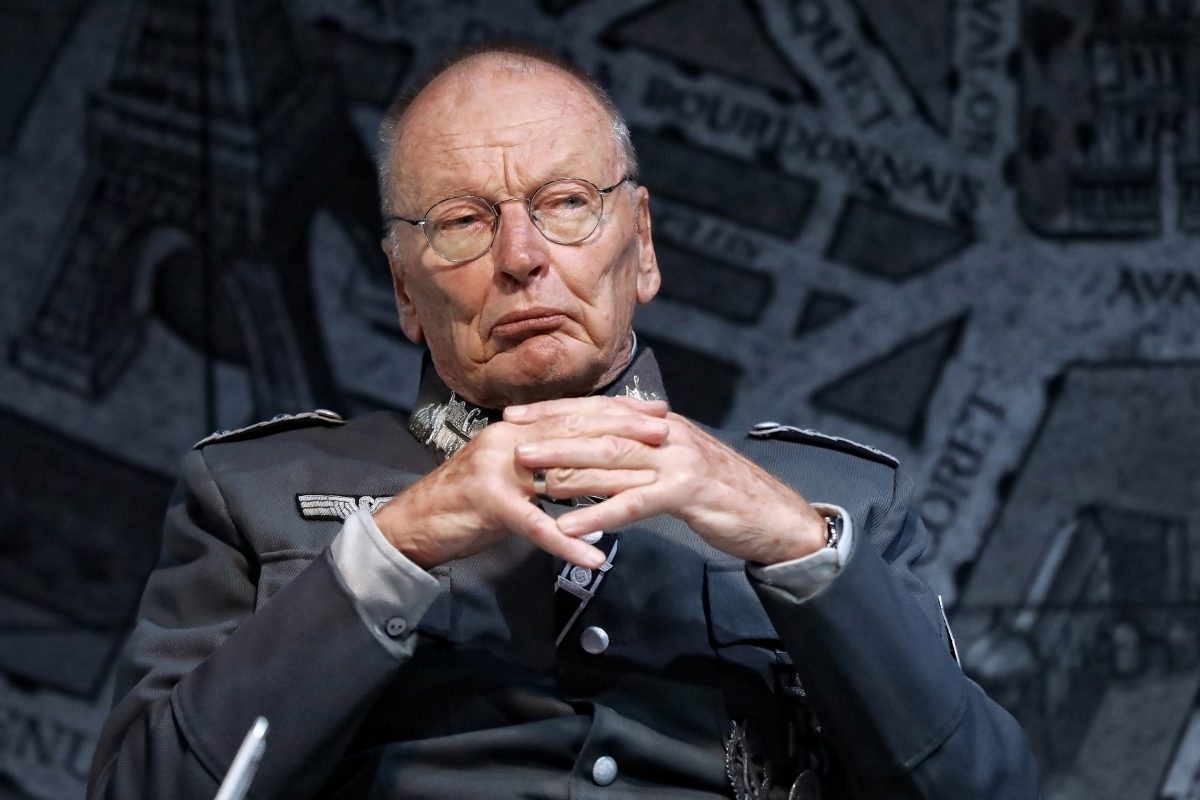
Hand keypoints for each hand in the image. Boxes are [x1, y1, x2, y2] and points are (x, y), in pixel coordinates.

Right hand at [373, 405, 670, 568]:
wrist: (413, 522)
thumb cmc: (465, 502)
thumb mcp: (508, 470)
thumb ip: (544, 460)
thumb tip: (588, 456)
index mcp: (517, 429)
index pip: (576, 413)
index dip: (618, 411)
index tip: (657, 412)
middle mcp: (509, 440)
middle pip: (576, 434)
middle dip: (625, 434)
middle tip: (666, 434)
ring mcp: (497, 470)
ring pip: (563, 475)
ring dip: (609, 485)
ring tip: (647, 492)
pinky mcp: (488, 504)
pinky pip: (535, 525)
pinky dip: (567, 541)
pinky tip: (594, 557)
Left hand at [506, 397, 827, 564]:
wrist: (775, 515)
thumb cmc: (723, 494)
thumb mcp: (677, 466)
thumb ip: (639, 458)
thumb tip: (591, 458)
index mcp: (660, 424)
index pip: (599, 409)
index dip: (556, 410)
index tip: (518, 414)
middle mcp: (666, 433)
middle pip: (599, 428)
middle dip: (551, 431)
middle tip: (510, 436)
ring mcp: (678, 460)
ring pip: (612, 459)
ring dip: (565, 465)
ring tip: (528, 473)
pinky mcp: (688, 491)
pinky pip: (635, 502)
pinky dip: (599, 513)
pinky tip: (570, 526)